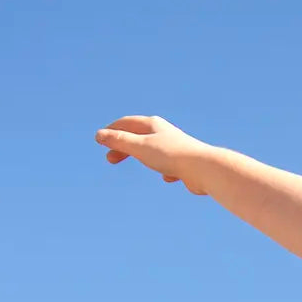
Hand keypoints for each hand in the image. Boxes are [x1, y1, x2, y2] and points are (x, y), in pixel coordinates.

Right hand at [94, 115, 213, 194]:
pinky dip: (164, 169)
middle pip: (138, 137)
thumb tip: (98, 135)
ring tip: (138, 163)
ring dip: (142, 156)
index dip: (111, 130)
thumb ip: (119, 141)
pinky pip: (171, 165)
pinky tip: (167, 178)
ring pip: (154, 151)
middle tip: (110, 159)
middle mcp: (164, 133)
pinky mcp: (185, 164)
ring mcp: (175, 148)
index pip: (126, 123)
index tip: (100, 140)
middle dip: (123, 147)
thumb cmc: (170, 155)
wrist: (203, 169)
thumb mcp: (139, 147)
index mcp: (152, 124)